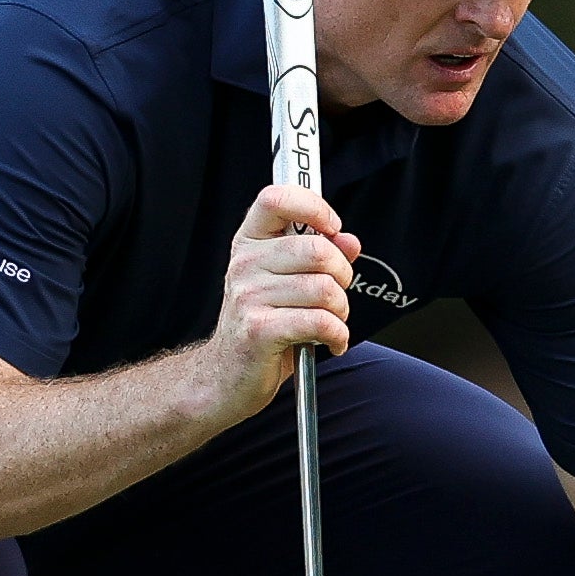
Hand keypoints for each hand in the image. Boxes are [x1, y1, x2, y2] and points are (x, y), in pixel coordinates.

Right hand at [209, 181, 354, 417]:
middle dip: (342, 275)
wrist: (225, 377)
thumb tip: (349, 241)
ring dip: (341, 311)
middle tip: (336, 293)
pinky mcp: (259, 330)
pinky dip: (337, 336)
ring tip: (330, 323)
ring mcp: (249, 296)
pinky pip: (320, 322)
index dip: (314, 206)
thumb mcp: (287, 284)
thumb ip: (319, 259)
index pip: (277, 199)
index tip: (332, 227)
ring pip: (325, 289)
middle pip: (318, 250)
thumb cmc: (260, 327)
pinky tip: (330, 342)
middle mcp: (245, 264)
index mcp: (250, 243)